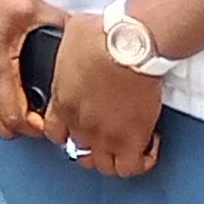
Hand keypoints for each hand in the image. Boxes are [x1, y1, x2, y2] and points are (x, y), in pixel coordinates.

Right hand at [0, 0, 59, 142]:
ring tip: (30, 103)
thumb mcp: (30, 5)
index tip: (57, 117)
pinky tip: (11, 85)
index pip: (15, 119)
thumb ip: (59, 26)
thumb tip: (83, 39)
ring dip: (7, 116)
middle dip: (25, 126)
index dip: (39, 127)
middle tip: (47, 112)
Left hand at [45, 14, 166, 177]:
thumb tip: (76, 43)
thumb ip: (68, 55)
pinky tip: (150, 141)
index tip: (81, 125)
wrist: (127, 45)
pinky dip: (142, 160)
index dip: (67, 133)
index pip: (54, 133)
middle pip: (80, 154)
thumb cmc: (99, 36)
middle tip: (109, 135)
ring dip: (115, 157)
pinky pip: (133, 167)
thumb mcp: (67, 41)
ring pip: (104, 166)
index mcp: (61, 103)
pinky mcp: (132, 139)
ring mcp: (105, 135)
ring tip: (128, 142)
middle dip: (93, 148)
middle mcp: (79, 124)